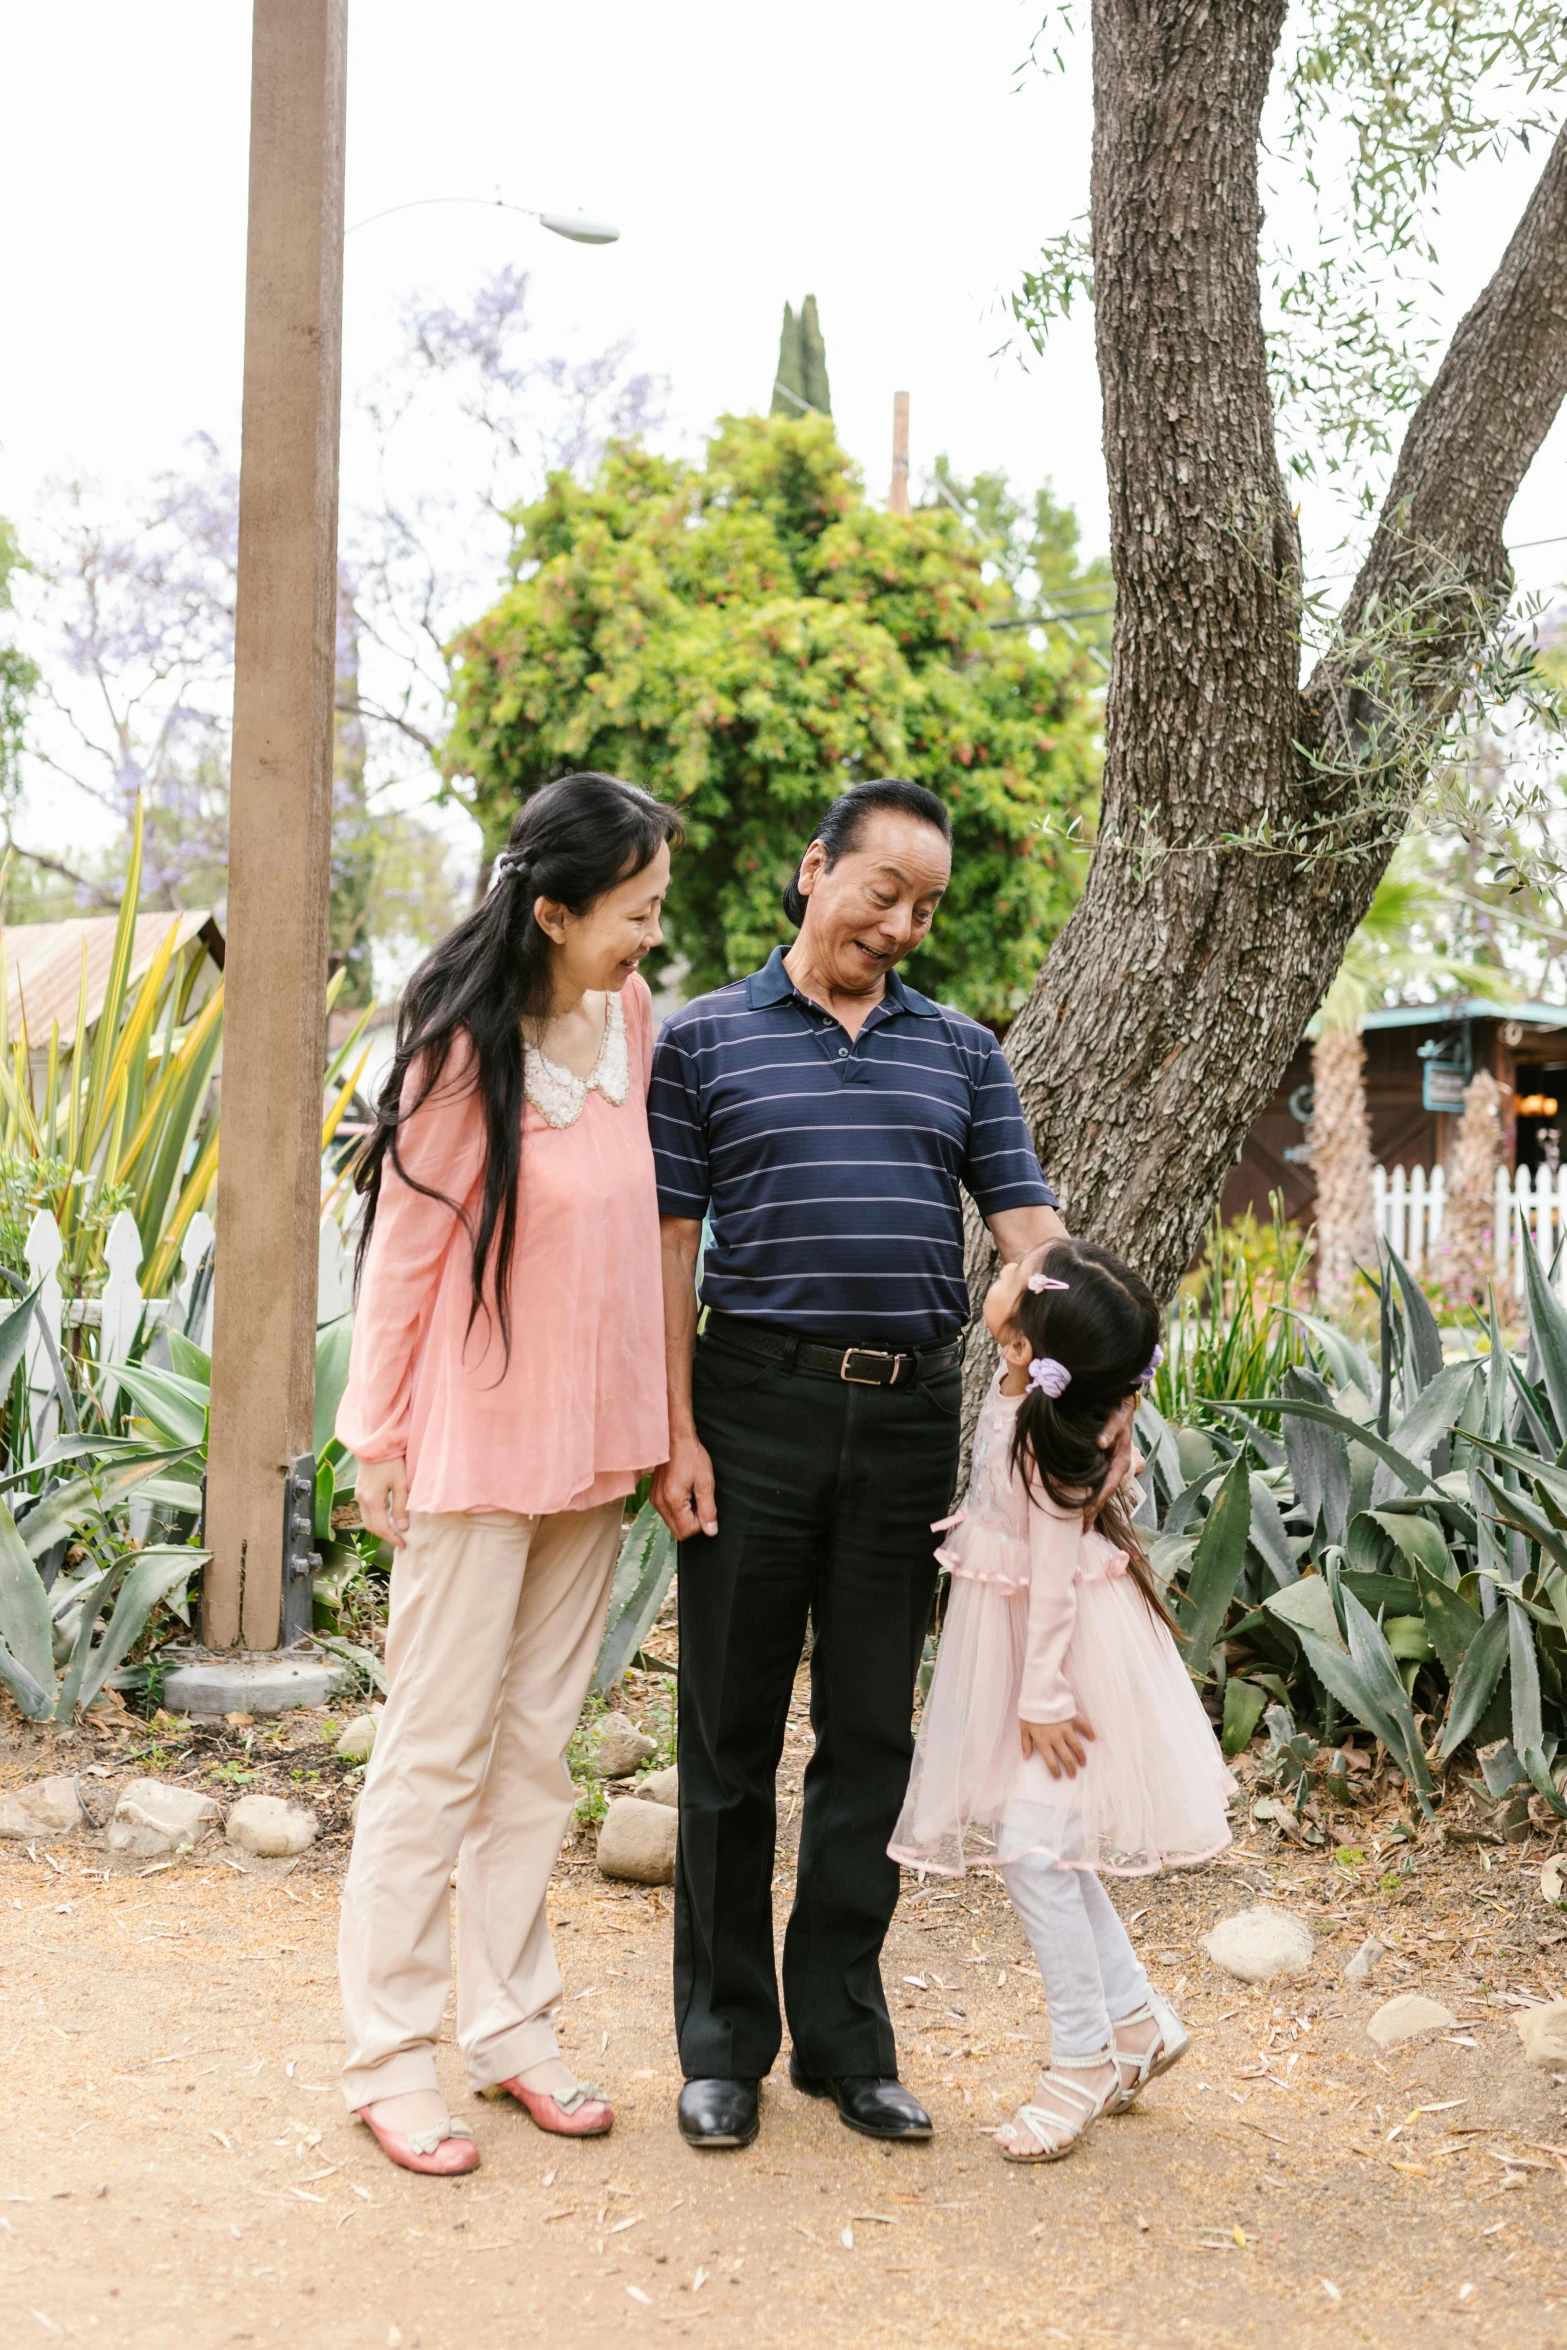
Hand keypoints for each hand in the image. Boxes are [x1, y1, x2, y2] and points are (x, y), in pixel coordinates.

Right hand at [355, 1455, 409, 1550]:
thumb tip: (402, 1527)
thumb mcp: (400, 1483)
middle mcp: (361, 1500)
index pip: (381, 1528)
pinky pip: (365, 1510)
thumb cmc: (390, 1460)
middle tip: (400, 1540)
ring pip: (367, 1519)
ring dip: (379, 1527)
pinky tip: (386, 1517)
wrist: (375, 1442)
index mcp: (372, 1500)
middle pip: (371, 1526)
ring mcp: (358, 1494)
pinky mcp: (359, 1489)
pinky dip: (375, 1518)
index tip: (404, 1545)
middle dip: (385, 1536)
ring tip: (395, 1531)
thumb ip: (401, 1506)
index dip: (392, 1539)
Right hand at [651, 1428, 717, 1539]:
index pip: (687, 1531)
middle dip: (692, 1522)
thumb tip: (711, 1531)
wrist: (674, 1437)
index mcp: (673, 1500)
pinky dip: (677, 1509)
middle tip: (700, 1501)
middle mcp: (659, 1503)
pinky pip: (666, 1513)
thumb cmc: (691, 1455)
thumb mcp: (706, 1482)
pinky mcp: (653, 1495)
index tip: (705, 1507)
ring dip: (685, 1516)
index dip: (701, 1524)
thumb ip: (708, 1509)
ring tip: (692, 1494)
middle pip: (678, 1531)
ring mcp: (654, 1499)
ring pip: (672, 1523)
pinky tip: (683, 1492)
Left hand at [1020, 1713, 1095, 1778]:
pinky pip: (1083, 1727)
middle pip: (1067, 1757)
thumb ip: (1026, 1743)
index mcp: (1044, 1741)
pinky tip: (1093, 1738)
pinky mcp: (1073, 1719)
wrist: (1039, 1694)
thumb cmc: (1030, 1712)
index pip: (1051, 1762)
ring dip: (1081, 1756)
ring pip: (1077, 1746)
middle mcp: (1056, 1738)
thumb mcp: (1024, 1728)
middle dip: (1071, 1768)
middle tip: (1073, 1775)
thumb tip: (1027, 1757)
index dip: (1055, 1771)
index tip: (1058, 1777)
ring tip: (1083, 1763)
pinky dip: (1089, 1732)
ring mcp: (1066, 1729)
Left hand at [1089, 1396, 1136, 1521]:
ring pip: (1102, 1491)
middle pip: (1105, 1494)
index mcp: (1121, 1462)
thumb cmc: (1119, 1412)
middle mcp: (1118, 1468)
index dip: (1096, 1503)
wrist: (1124, 1405)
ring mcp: (1113, 1467)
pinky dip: (1092, 1495)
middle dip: (1094, 1512)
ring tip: (1082, 1524)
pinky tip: (1082, 1502)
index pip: (1107, 1487)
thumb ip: (1109, 1431)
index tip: (1085, 1517)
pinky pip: (1100, 1483)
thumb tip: (1100, 1444)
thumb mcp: (1117, 1418)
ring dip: (1093, 1506)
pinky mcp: (1107, 1464)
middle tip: (1082, 1530)